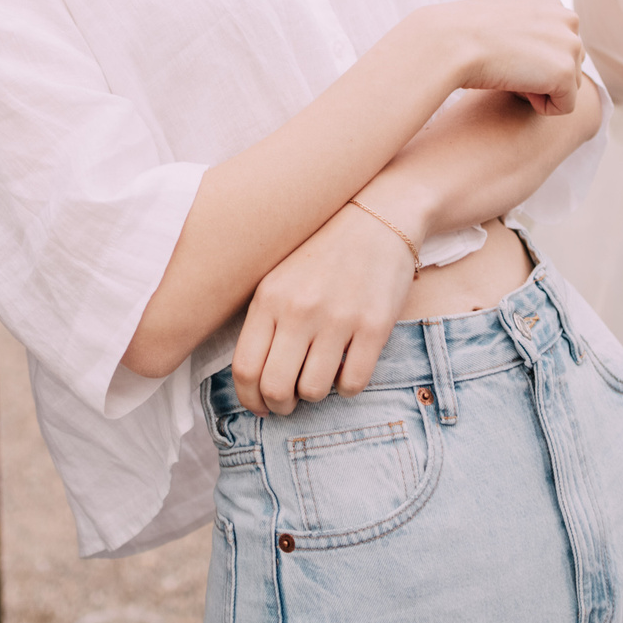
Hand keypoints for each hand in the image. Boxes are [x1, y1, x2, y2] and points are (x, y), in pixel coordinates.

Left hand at [231, 202, 415, 415]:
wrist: (378, 216)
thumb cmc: (322, 251)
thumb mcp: (278, 276)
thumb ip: (264, 320)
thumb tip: (254, 380)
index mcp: (268, 297)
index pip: (245, 369)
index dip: (250, 399)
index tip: (260, 405)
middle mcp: (299, 309)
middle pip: (276, 388)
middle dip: (280, 406)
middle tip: (289, 403)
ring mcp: (338, 318)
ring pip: (314, 391)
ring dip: (315, 395)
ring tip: (319, 379)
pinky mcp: (375, 326)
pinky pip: (353, 383)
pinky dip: (348, 387)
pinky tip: (347, 368)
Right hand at [413, 0, 581, 114]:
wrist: (450, 43)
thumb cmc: (466, 35)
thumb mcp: (504, 20)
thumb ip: (530, 29)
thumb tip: (538, 51)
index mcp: (552, 5)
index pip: (560, 47)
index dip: (534, 61)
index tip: (507, 55)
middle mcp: (568, 19)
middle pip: (570, 66)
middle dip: (543, 76)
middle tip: (508, 69)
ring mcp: (570, 45)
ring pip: (568, 87)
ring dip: (541, 91)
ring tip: (510, 77)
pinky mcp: (565, 73)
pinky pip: (564, 106)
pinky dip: (542, 108)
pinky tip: (516, 92)